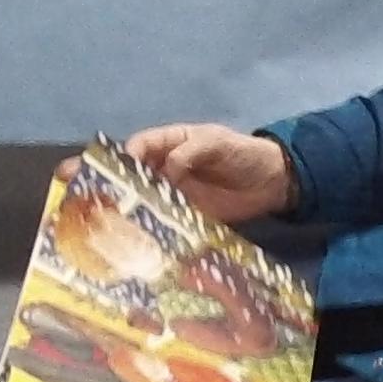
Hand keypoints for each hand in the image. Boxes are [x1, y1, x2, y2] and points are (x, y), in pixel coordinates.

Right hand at [126, 124, 293, 224]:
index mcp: (170, 143)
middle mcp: (166, 168)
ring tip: (122, 224)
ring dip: (135, 210)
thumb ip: (188, 153)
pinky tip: (146, 238)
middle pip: (135, 176)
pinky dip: (157, 228)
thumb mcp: (216, 143)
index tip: (116, 174)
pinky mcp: (186, 215)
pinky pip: (166, 220)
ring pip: (146, 200)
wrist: (273, 181)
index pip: (139, 147)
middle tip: (109, 202)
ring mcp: (175, 193)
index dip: (125, 157)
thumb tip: (165, 171)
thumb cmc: (243, 153)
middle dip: (121, 187)